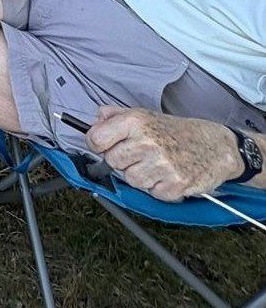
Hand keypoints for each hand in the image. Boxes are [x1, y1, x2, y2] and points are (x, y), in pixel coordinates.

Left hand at [87, 107, 242, 200]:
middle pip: (112, 162)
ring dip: (140, 175)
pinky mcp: (176, 185)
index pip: (96, 139)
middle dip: (121, 161)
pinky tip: (168, 174)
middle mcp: (147, 142)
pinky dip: (158, 187)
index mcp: (135, 121)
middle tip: (138, 154)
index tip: (103, 145)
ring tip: (155, 164)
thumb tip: (93, 123)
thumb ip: (114, 116)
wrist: (215, 146)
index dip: (97, 144)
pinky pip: (152, 193)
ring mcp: (162, 165)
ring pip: (131, 180)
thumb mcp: (143, 114)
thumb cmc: (175, 131)